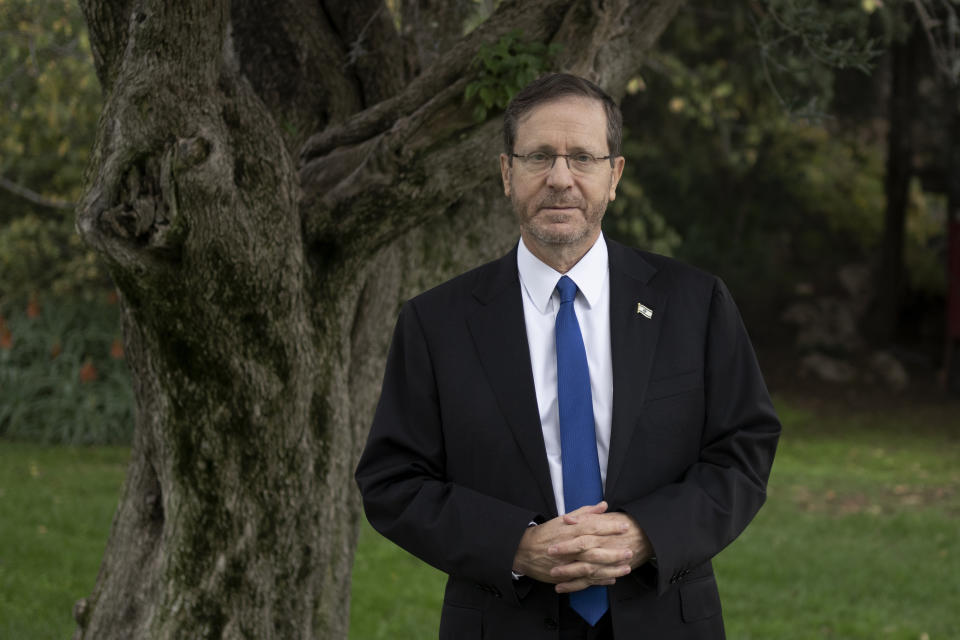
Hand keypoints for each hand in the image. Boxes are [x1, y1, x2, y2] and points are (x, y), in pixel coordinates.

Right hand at [512, 502, 651, 592]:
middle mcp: (570, 547)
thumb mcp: (563, 519)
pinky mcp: (565, 576)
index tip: (624, 527)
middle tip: (629, 551)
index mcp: (570, 531)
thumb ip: (584, 513)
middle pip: (594, 549)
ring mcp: (567, 563)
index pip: (593, 527)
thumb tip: (603, 505)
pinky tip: (611, 580)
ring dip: (610, 568)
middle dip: (613, 551)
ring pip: (591, 567)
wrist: (524, 551)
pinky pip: (584, 580)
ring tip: (626, 568)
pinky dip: (598, 581)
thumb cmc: (545, 534)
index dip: (610, 527)